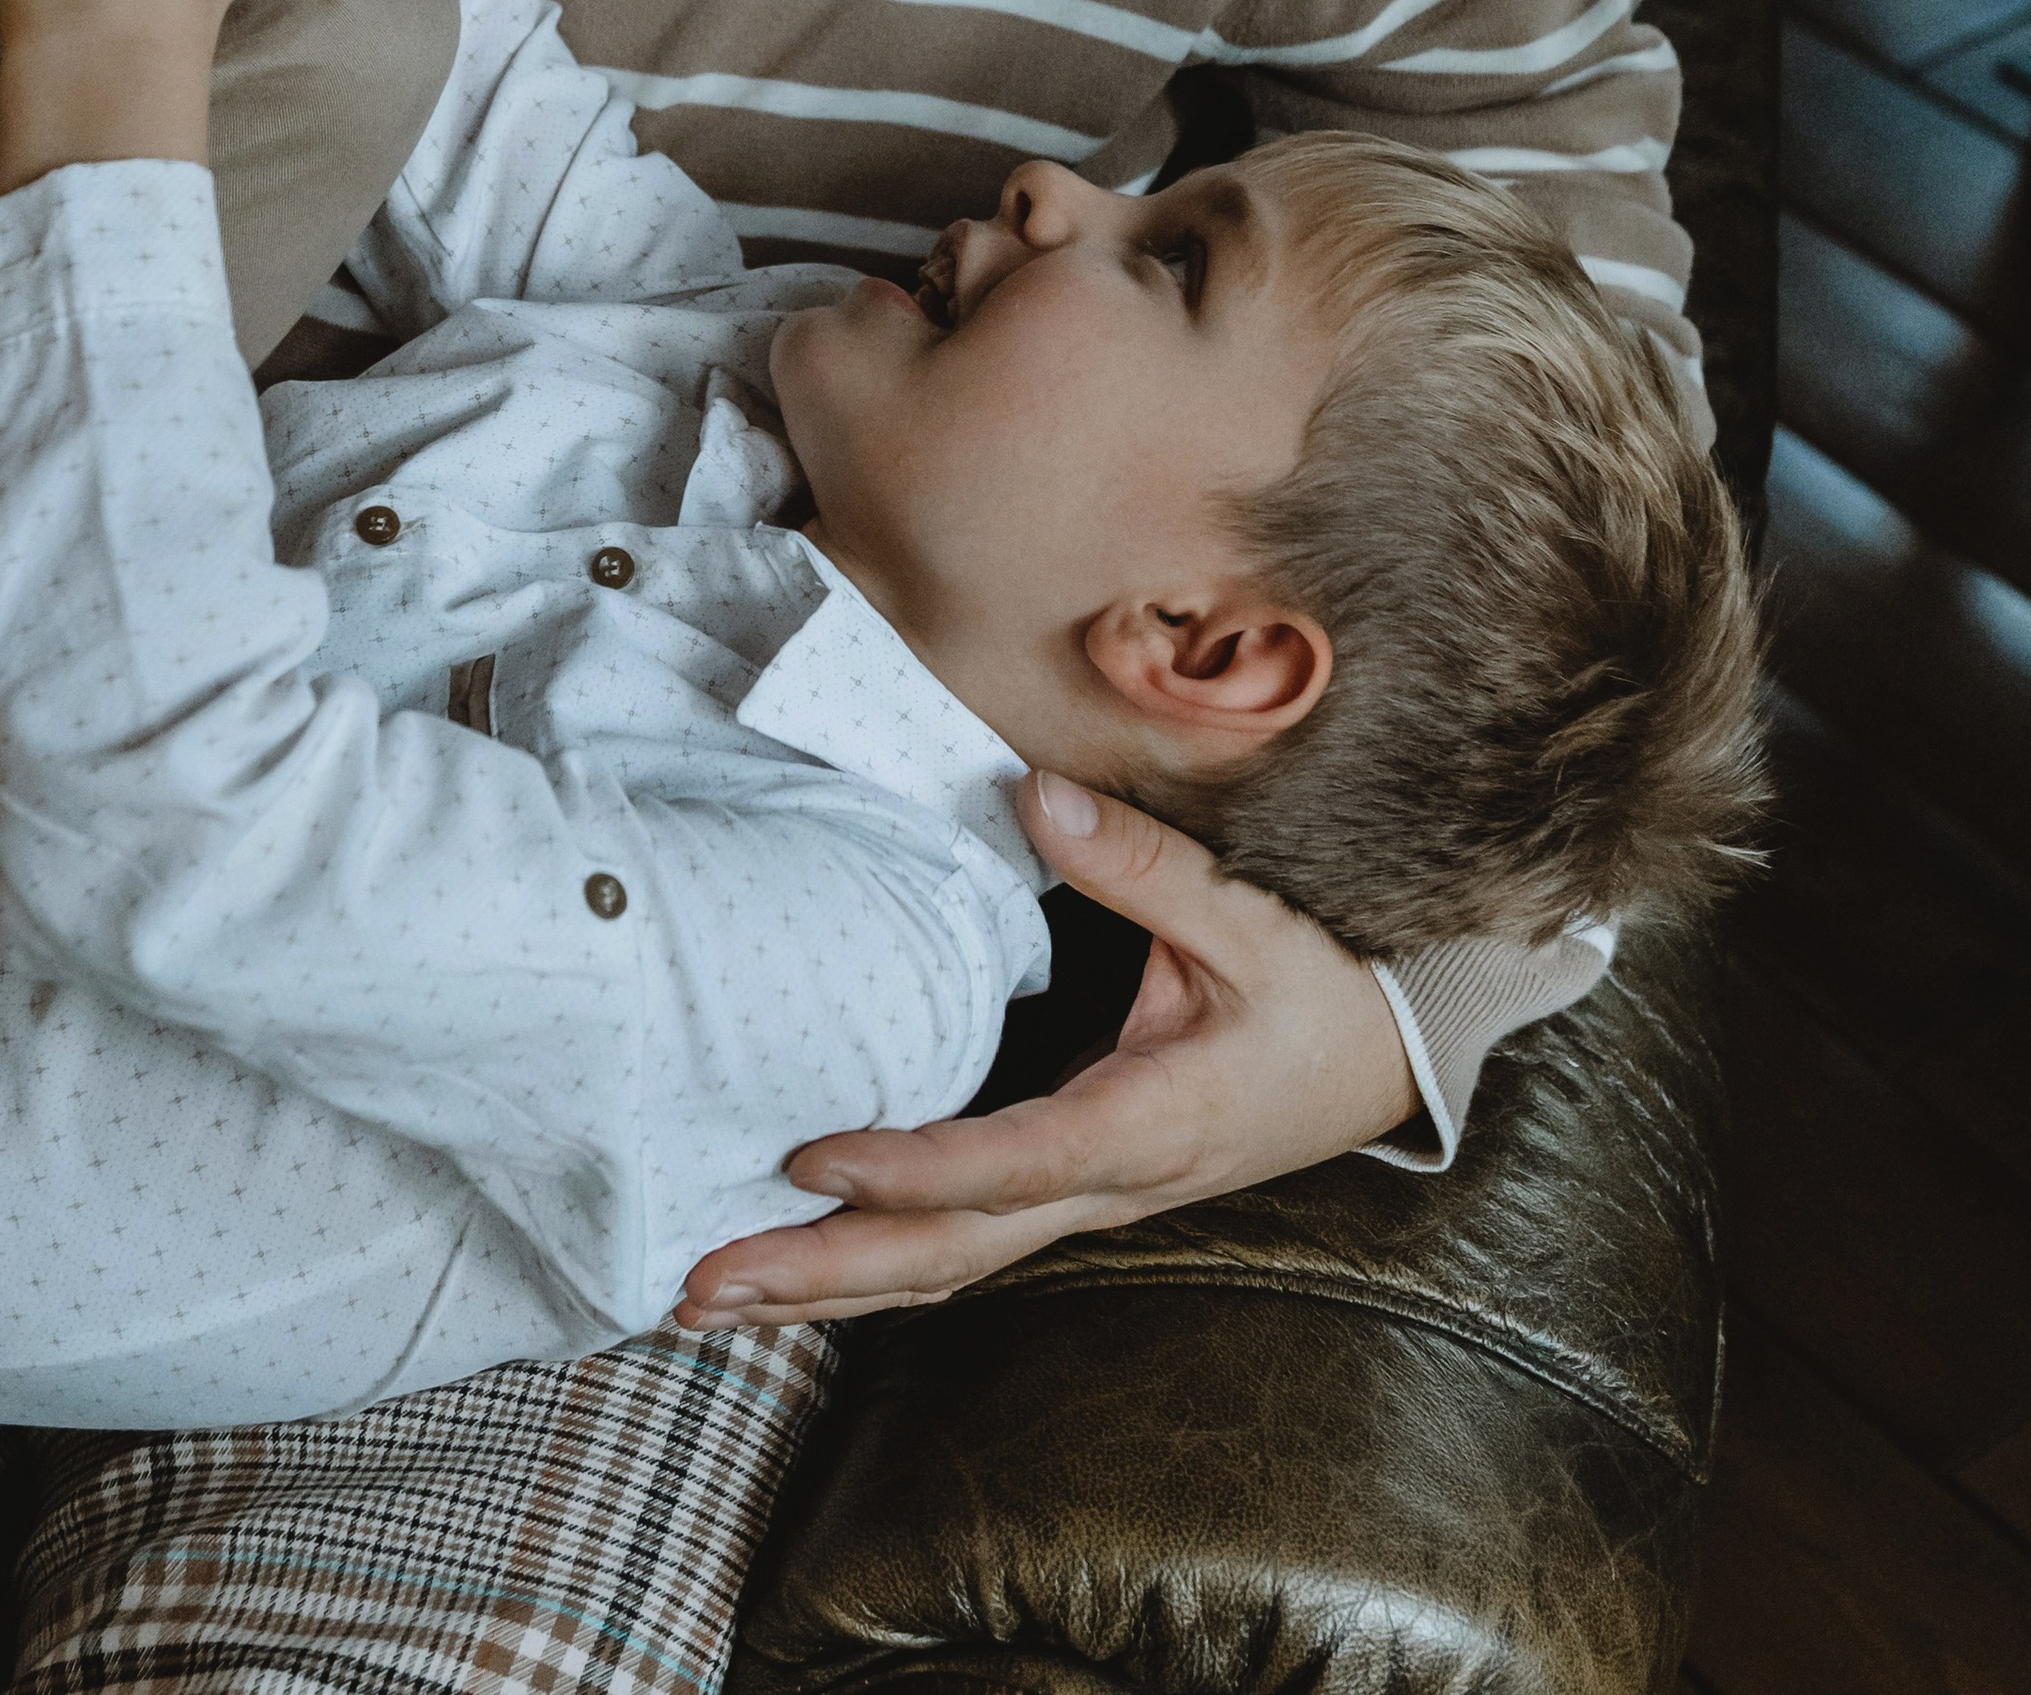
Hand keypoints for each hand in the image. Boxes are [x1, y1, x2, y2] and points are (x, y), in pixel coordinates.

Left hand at [671, 773, 1418, 1326]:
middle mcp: (1109, 1184)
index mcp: (1149, 1124)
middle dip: (823, 1275)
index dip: (909, 1171)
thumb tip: (1036, 797)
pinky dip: (874, 1263)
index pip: (1009, 1165)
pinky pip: (964, 1242)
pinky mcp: (1078, 1189)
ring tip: (707, 1295)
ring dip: (827, 1288)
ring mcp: (1091, 1200)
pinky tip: (801, 1265)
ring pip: (946, 1267)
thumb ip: (1144, 864)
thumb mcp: (1252, 918)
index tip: (813, 1158)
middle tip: (698, 1284)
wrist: (1394, 1056)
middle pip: (949, 1253)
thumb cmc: (1330, 989)